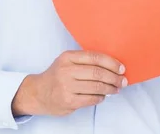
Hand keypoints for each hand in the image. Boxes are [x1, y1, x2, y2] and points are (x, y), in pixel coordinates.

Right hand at [12, 50, 126, 116]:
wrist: (37, 93)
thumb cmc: (57, 75)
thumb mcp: (67, 61)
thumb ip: (85, 61)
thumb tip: (112, 65)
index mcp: (68, 57)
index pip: (95, 57)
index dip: (111, 63)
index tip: (121, 68)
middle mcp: (66, 70)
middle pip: (97, 73)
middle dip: (114, 77)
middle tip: (122, 80)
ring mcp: (66, 87)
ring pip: (96, 87)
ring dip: (110, 88)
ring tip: (116, 89)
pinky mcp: (68, 101)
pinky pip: (91, 99)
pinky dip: (101, 97)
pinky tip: (103, 96)